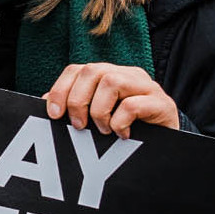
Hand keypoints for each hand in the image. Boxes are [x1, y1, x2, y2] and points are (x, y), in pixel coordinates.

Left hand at [43, 62, 179, 138]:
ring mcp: (146, 86)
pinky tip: (122, 135)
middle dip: (78, 100)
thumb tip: (45, 103)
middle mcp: (127, 74)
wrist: (169, 143)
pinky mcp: (161, 103)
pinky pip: (133, 104)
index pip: (77, 69)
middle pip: (92, 71)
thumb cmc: (129, 130)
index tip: (54, 114)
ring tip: (104, 130)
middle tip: (79, 126)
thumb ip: (76, 107)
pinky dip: (120, 122)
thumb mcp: (100, 118)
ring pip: (111, 82)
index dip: (60, 89)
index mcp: (108, 75)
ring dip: (100, 111)